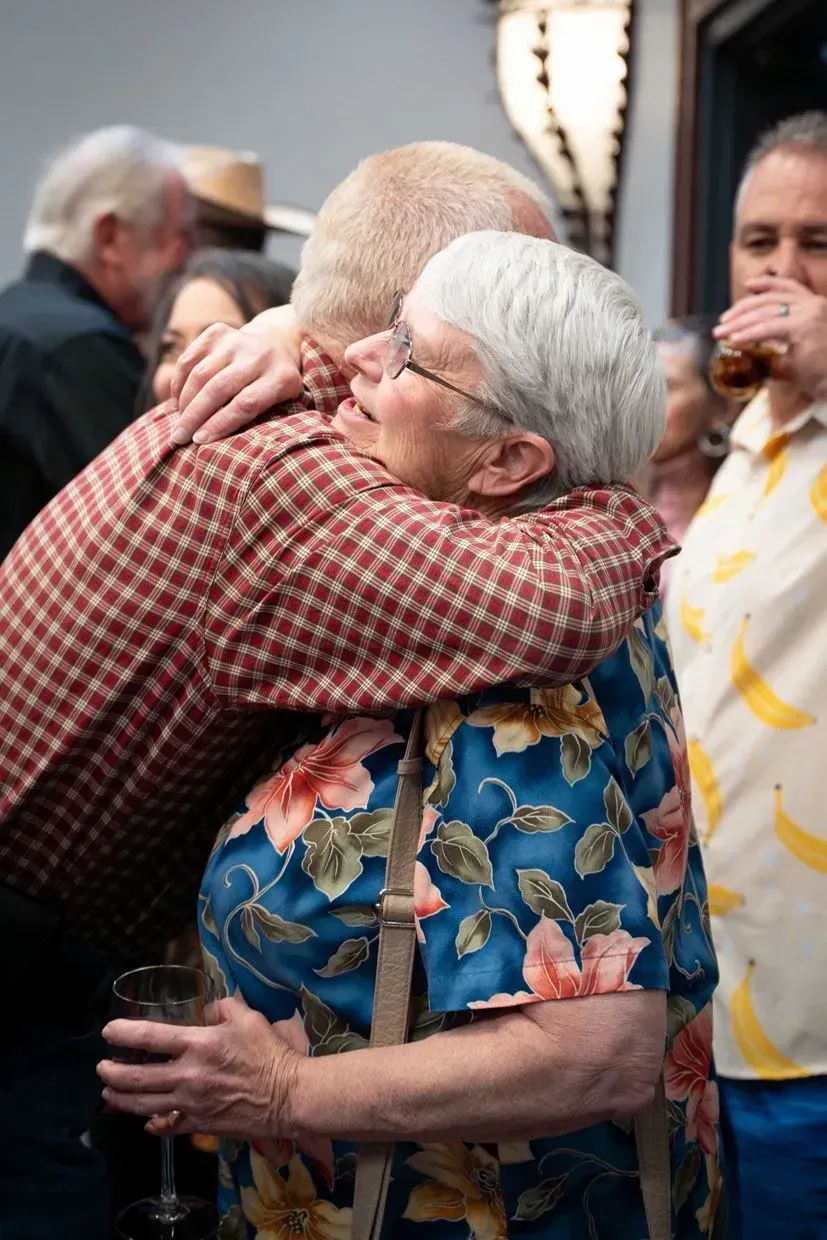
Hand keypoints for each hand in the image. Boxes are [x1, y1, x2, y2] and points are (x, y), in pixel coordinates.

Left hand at [97, 993, 300, 1138]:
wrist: (288, 1096)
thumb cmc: (269, 1053)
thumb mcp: (247, 1017)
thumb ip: (221, 1008)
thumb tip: (205, 1011)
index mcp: (198, 1045)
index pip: (149, 1038)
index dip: (123, 1034)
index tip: (108, 1032)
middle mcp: (188, 1076)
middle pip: (136, 1077)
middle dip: (111, 1072)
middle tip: (102, 1067)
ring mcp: (190, 1104)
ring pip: (143, 1105)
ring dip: (120, 1098)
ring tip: (108, 1093)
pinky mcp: (198, 1125)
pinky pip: (166, 1125)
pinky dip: (152, 1123)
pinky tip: (146, 1120)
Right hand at [170, 305, 303, 445]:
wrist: (277, 342)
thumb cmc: (275, 386)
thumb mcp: (281, 403)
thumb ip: (258, 418)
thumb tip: (220, 445)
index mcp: (281, 378)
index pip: (246, 404)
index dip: (220, 424)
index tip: (200, 441)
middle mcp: (260, 355)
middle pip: (219, 388)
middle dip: (194, 416)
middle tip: (178, 438)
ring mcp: (237, 341)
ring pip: (200, 373)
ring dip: (184, 402)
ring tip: (178, 424)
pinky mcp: (218, 332)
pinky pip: (189, 359)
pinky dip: (178, 382)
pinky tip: (176, 402)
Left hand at [715, 276, 826, 401]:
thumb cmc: (820, 373)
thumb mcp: (795, 351)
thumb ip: (775, 344)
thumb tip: (750, 348)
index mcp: (813, 305)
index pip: (787, 287)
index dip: (766, 283)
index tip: (748, 285)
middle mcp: (813, 304)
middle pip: (770, 299)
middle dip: (742, 309)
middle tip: (723, 322)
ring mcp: (810, 313)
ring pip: (766, 313)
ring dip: (739, 323)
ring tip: (721, 333)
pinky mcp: (804, 327)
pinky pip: (769, 328)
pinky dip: (749, 334)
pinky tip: (734, 339)